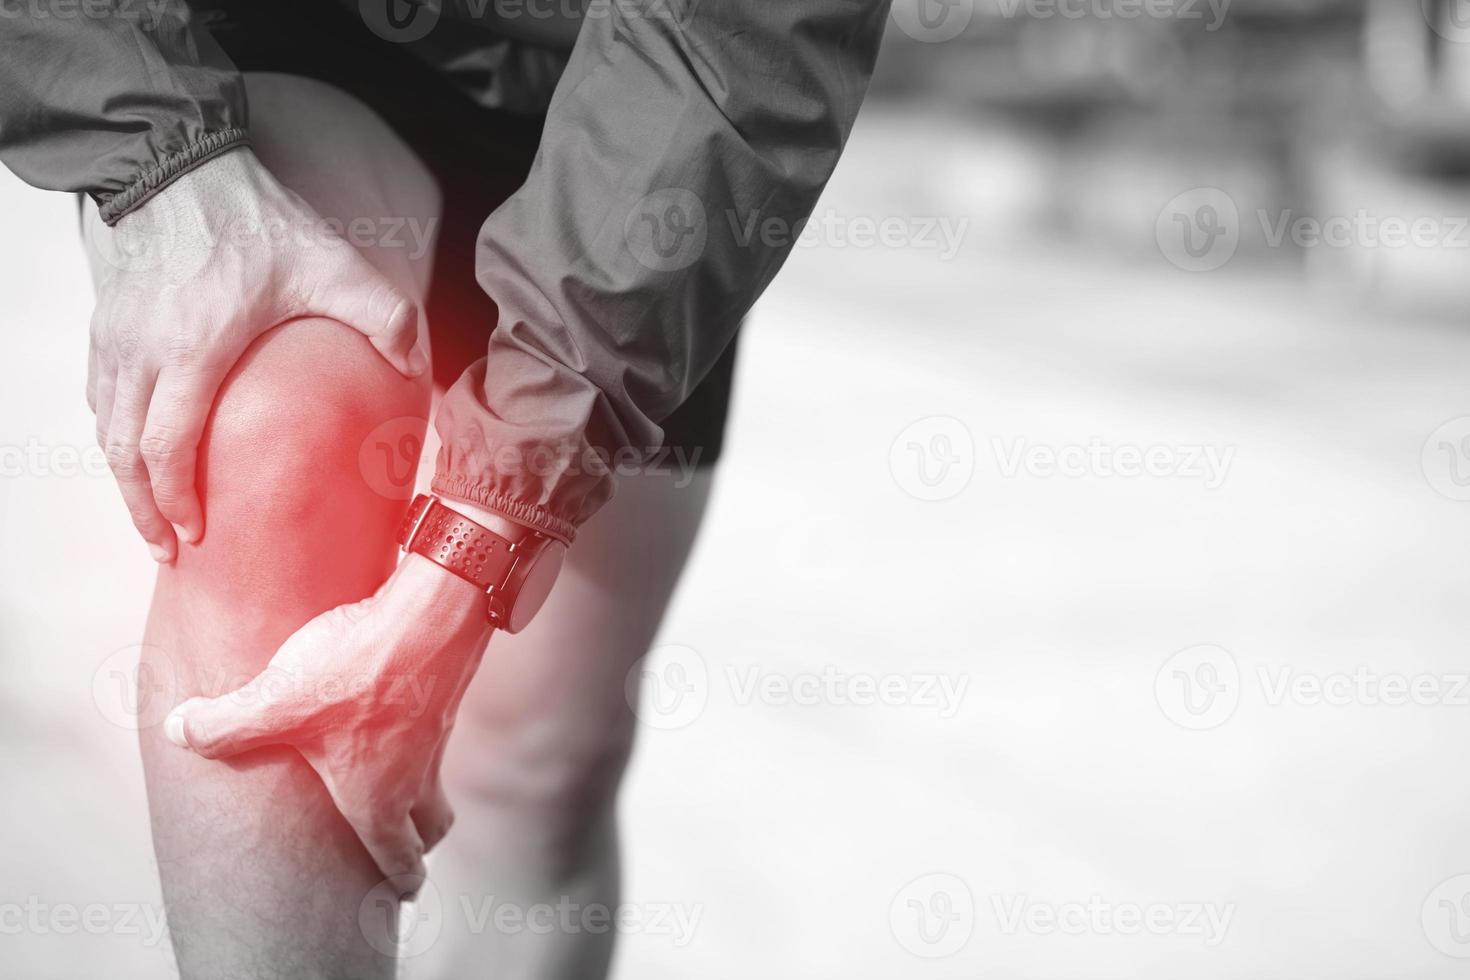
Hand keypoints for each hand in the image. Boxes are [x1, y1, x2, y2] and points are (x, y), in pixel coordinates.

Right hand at [87, 147, 427, 561]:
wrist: (172, 161)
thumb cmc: (248, 216)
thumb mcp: (328, 263)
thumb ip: (381, 316)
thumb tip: (416, 367)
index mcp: (193, 350)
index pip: (168, 447)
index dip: (176, 499)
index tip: (196, 534)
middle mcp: (141, 353)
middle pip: (124, 454)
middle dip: (142, 509)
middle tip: (166, 547)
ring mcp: (115, 339)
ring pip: (105, 428)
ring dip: (122, 479)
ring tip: (148, 513)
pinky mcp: (104, 323)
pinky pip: (99, 396)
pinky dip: (112, 436)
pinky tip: (134, 452)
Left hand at [162, 555, 490, 887]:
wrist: (429, 611)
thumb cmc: (358, 669)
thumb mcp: (275, 700)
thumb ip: (221, 725)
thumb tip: (176, 731)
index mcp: (379, 798)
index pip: (400, 856)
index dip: (402, 879)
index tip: (404, 892)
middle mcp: (416, 775)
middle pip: (432, 826)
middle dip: (418, 842)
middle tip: (405, 846)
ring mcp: (436, 735)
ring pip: (434, 780)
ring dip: (418, 791)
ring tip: (389, 783)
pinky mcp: (442, 696)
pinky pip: (433, 736)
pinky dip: (418, 743)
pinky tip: (387, 717)